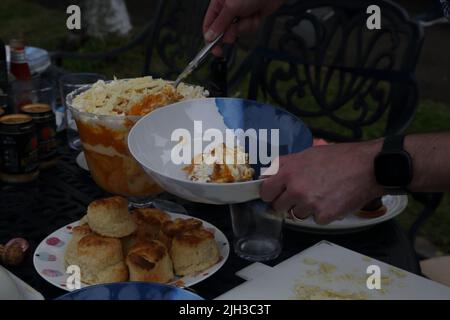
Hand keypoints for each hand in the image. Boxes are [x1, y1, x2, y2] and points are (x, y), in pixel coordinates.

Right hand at [203, 0, 284, 55]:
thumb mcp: (231, 7)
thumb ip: (219, 23)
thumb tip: (209, 36)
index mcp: (218, 4)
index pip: (209, 25)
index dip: (210, 38)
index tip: (215, 50)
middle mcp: (227, 10)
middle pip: (224, 31)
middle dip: (232, 32)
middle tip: (235, 28)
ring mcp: (239, 15)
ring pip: (238, 32)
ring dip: (245, 26)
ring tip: (249, 15)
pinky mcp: (250, 18)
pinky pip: (248, 29)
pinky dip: (253, 24)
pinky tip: (256, 15)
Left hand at [260, 141, 384, 224]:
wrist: (368, 167)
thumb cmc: (339, 157)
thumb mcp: (307, 154)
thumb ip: (286, 165)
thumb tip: (270, 175)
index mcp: (288, 171)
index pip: (265, 191)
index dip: (270, 193)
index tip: (275, 194)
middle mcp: (296, 188)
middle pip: (278, 206)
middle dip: (287, 202)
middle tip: (301, 195)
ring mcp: (309, 203)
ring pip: (297, 214)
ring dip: (306, 208)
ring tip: (321, 194)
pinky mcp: (324, 215)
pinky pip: (316, 220)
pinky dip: (323, 213)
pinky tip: (332, 200)